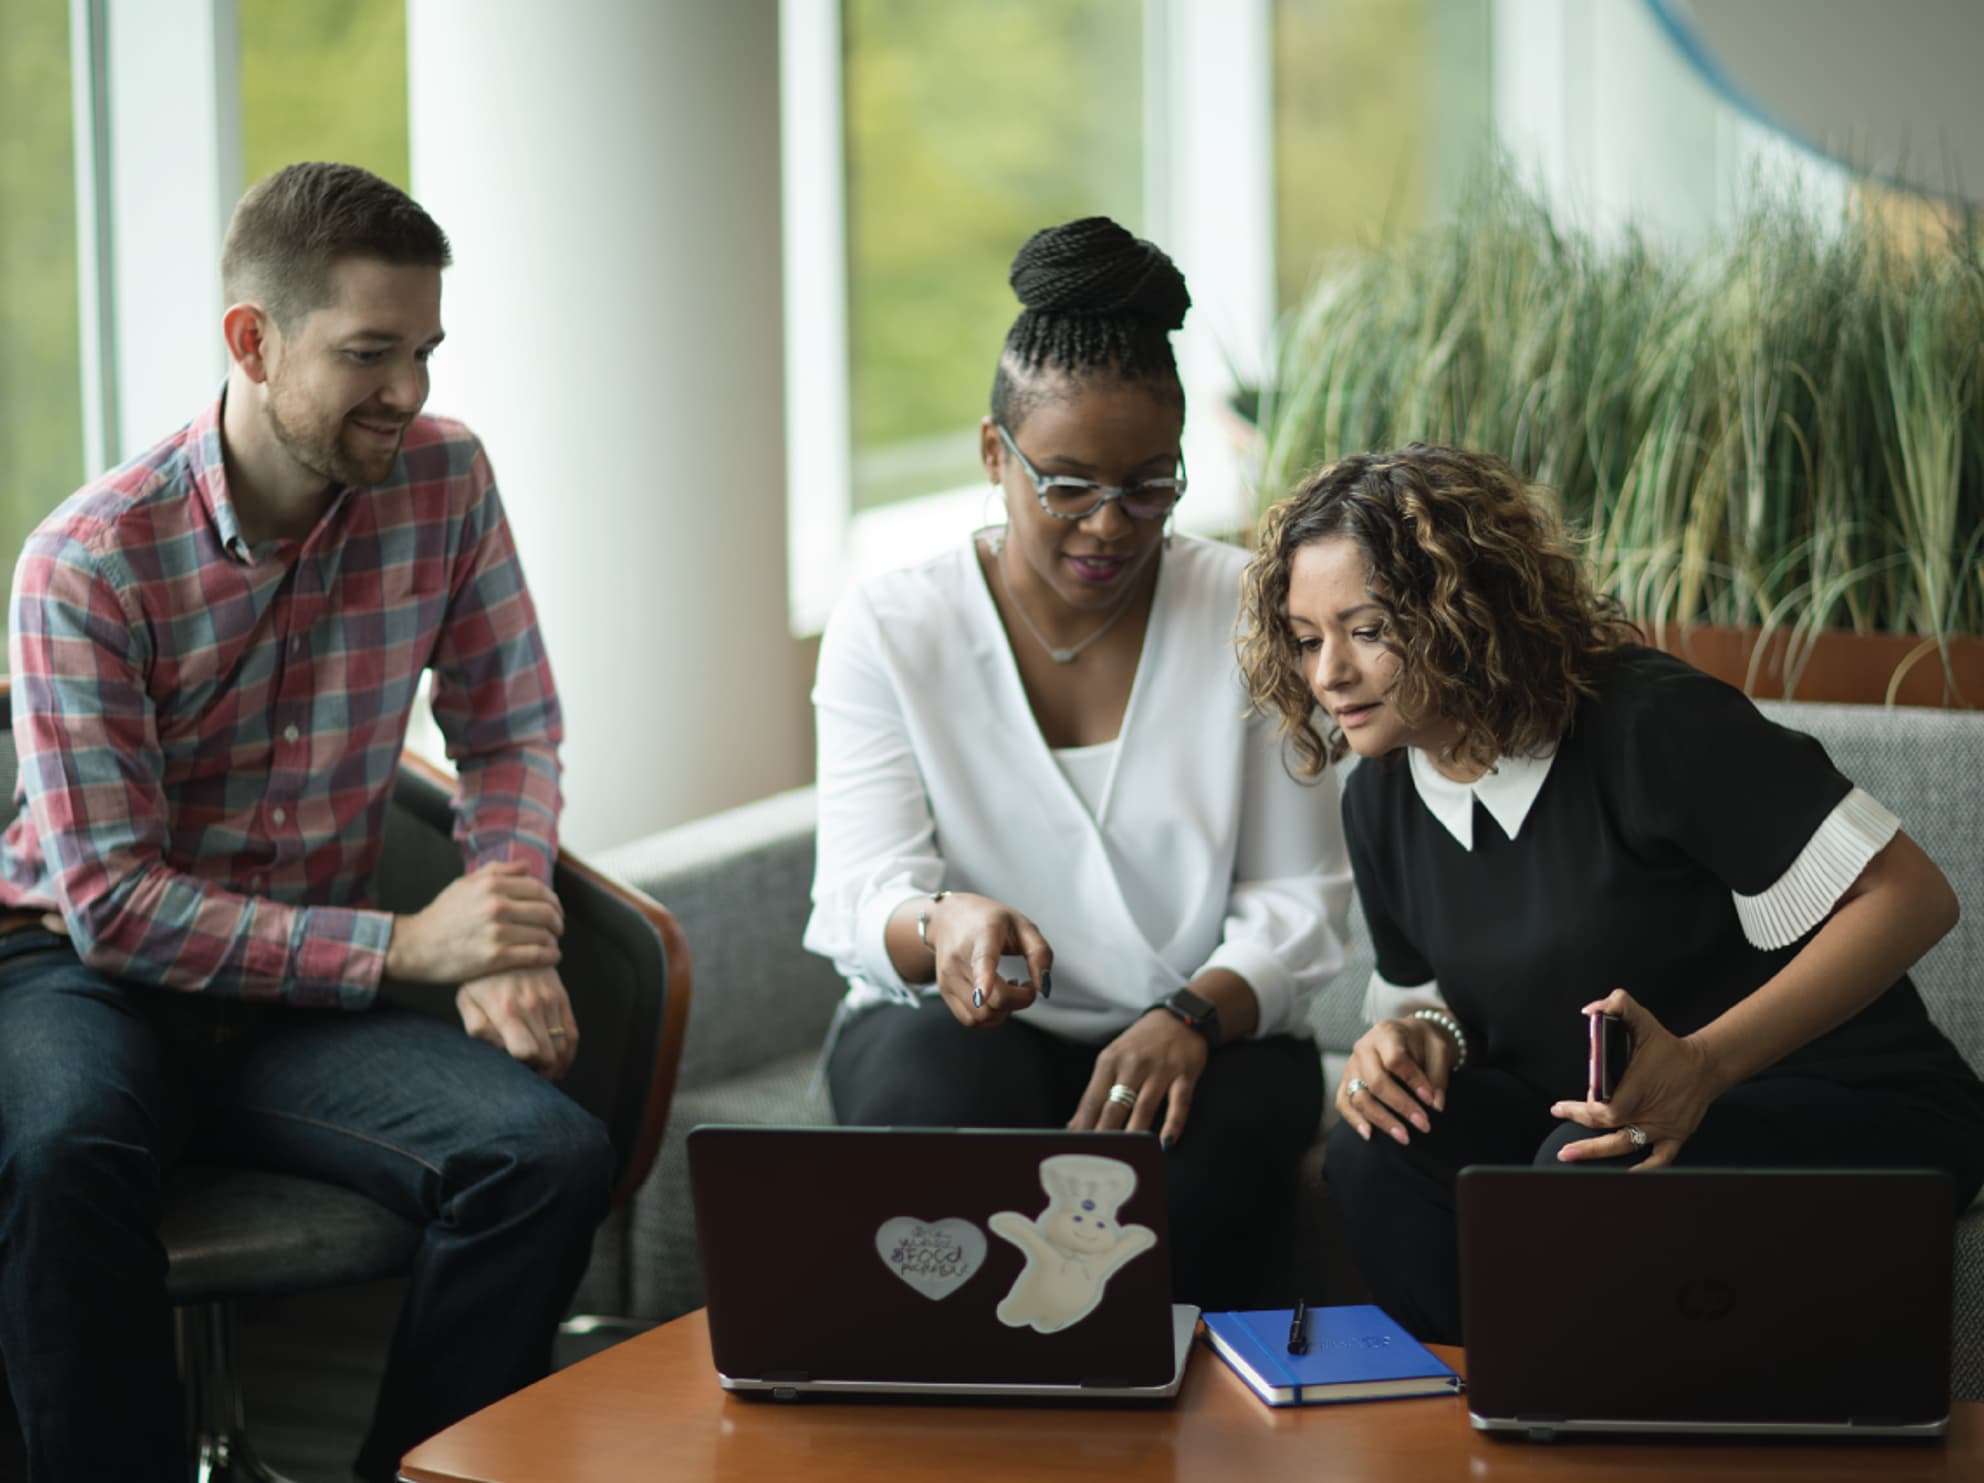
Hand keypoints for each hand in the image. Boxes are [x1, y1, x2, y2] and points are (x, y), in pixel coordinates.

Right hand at [386, 862, 563, 983]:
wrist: (414, 946)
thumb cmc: (442, 914)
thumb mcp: (465, 884)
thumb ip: (497, 872)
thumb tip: (526, 867)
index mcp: (491, 885)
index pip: (539, 890)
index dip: (554, 901)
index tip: (555, 910)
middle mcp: (496, 905)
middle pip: (546, 912)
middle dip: (558, 922)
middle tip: (558, 929)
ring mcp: (496, 932)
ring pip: (543, 935)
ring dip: (554, 940)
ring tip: (552, 944)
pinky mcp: (495, 957)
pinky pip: (535, 955)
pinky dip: (550, 956)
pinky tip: (552, 957)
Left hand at [457, 965, 577, 1079]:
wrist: (507, 939)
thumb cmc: (480, 977)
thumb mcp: (466, 1000)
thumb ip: (478, 1028)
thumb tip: (502, 1048)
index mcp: (506, 1009)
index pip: (527, 1051)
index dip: (522, 1066)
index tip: (515, 1069)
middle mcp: (532, 1005)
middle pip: (547, 1055)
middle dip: (538, 1072)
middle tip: (527, 1077)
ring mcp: (550, 1000)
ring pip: (562, 1047)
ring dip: (554, 1066)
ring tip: (541, 1072)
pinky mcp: (562, 996)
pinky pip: (573, 1033)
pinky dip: (569, 1054)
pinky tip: (559, 1063)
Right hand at [924, 893, 1051, 1027]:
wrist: (947, 917)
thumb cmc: (989, 920)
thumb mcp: (1022, 925)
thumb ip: (1040, 953)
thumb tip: (1044, 988)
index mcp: (982, 936)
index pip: (982, 961)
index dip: (983, 980)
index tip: (982, 995)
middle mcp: (959, 959)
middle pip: (991, 1001)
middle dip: (1019, 1001)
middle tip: (1024, 984)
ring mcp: (948, 978)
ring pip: (981, 1017)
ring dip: (1003, 1012)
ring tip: (1007, 988)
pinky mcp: (944, 992)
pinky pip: (971, 1020)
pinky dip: (988, 1016)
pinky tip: (993, 997)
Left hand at [1068, 1011, 1208, 1146]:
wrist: (1178, 1017)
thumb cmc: (1141, 1043)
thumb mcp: (1113, 1058)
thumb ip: (1097, 1090)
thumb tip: (1075, 1124)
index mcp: (1110, 1060)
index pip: (1092, 1099)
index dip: (1084, 1125)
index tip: (1076, 1147)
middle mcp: (1133, 1064)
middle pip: (1115, 1106)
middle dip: (1104, 1134)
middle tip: (1098, 1159)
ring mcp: (1160, 1070)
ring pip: (1144, 1108)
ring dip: (1135, 1133)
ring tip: (1127, 1155)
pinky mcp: (1184, 1075)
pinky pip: (1179, 1104)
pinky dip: (1173, 1124)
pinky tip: (1165, 1143)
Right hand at [1337, 1016, 1457, 1144]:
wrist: (1408, 1035)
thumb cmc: (1423, 1042)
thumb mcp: (1440, 1048)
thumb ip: (1439, 1074)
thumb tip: (1436, 1104)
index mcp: (1386, 1033)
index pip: (1395, 1060)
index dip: (1413, 1082)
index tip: (1431, 1101)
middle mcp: (1364, 1048)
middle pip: (1376, 1082)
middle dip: (1401, 1106)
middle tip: (1424, 1125)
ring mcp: (1352, 1066)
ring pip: (1359, 1096)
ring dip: (1382, 1120)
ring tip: (1404, 1137)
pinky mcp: (1346, 1081)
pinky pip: (1344, 1102)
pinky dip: (1354, 1120)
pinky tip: (1369, 1134)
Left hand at [1550, 989, 1727, 1167]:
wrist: (1705, 1065)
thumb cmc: (1669, 1047)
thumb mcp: (1642, 1020)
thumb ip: (1617, 1005)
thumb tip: (1591, 1009)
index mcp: (1635, 1089)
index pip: (1602, 1109)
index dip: (1580, 1111)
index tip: (1560, 1107)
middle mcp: (1647, 1112)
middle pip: (1608, 1129)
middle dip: (1580, 1134)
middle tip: (1560, 1141)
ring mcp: (1662, 1127)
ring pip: (1627, 1146)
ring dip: (1598, 1155)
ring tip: (1571, 1157)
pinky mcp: (1676, 1136)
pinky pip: (1660, 1160)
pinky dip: (1645, 1170)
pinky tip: (1626, 1176)